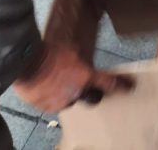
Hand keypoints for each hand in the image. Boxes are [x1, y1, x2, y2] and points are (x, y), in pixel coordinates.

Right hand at [13, 45, 132, 111]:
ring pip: (72, 100)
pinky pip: (55, 104)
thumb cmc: (50, 52)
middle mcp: (77, 92)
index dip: (122, 85)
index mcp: (86, 76)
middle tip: (89, 85)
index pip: (110, 83)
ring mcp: (62, 102)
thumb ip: (80, 61)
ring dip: (70, 93)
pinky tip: (48, 86)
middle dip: (94, 93)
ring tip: (60, 81)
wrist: (27, 63)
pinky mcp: (47, 107)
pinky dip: (54, 97)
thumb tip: (81, 63)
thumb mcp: (72, 50)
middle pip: (93, 98)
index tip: (131, 86)